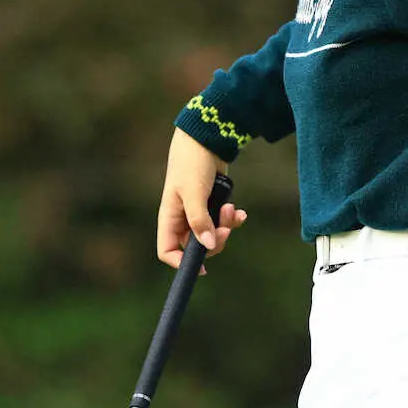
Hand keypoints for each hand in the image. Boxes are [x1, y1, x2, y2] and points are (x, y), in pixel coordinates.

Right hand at [157, 129, 246, 274]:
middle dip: (215, 241)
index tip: (202, 268)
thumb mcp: (194, 192)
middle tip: (227, 229)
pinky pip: (223, 222)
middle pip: (196, 247)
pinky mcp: (212, 205)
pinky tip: (239, 211)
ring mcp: (198, 212)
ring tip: (232, 209)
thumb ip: (200, 220)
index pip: (167, 250)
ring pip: (213, 234)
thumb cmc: (192, 163)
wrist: (206, 139)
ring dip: (226, 226)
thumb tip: (209, 245)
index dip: (180, 263)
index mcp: (169, 217)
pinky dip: (233, 219)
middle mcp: (182, 218)